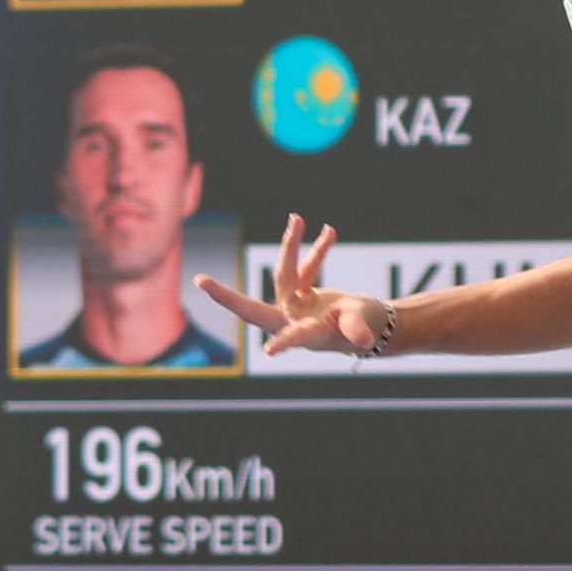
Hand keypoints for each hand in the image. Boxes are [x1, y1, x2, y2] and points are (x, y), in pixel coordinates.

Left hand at [196, 215, 398, 359]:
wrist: (370, 325)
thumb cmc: (368, 329)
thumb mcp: (364, 326)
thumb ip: (357, 330)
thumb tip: (364, 342)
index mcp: (309, 335)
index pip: (294, 336)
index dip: (285, 342)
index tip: (272, 351)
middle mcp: (293, 322)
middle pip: (255, 308)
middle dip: (227, 297)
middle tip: (200, 282)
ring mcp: (293, 309)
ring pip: (285, 274)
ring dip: (291, 247)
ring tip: (298, 219)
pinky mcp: (300, 296)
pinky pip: (305, 269)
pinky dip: (317, 251)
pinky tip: (329, 232)